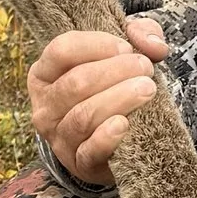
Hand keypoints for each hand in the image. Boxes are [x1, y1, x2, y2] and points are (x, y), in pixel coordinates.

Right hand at [29, 17, 167, 184]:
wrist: (114, 139)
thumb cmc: (114, 86)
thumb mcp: (123, 53)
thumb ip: (140, 34)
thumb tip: (152, 45)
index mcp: (44, 73)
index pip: (61, 50)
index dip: (97, 45)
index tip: (126, 48)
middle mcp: (44, 106)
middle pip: (76, 83)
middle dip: (116, 72)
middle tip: (145, 69)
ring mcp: (58, 137)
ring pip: (83, 115)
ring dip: (119, 99)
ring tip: (147, 89)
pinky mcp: (79, 163)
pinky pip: (89, 150)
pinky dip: (107, 137)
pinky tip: (125, 124)